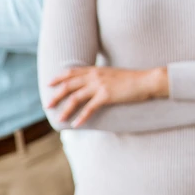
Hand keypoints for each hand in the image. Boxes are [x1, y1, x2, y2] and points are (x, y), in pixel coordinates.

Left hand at [47, 66, 167, 126]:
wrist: (146, 81)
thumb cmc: (133, 79)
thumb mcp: (113, 74)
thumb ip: (101, 77)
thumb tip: (92, 83)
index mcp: (96, 70)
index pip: (72, 72)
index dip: (59, 78)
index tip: (49, 84)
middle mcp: (95, 76)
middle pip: (69, 85)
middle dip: (56, 95)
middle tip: (48, 105)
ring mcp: (100, 85)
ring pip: (75, 98)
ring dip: (65, 109)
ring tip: (59, 118)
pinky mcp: (106, 96)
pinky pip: (89, 108)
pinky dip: (81, 117)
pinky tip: (76, 124)